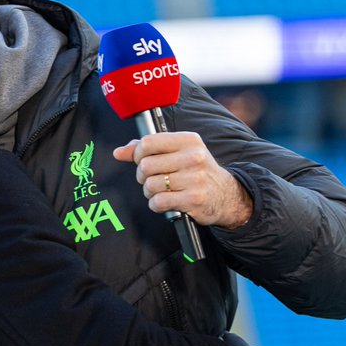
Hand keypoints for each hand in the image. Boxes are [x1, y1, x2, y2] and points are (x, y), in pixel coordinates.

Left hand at [113, 132, 252, 228]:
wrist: (227, 195)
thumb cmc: (196, 171)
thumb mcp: (178, 152)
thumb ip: (147, 149)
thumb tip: (119, 152)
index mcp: (188, 140)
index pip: (148, 142)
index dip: (138, 154)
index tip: (142, 160)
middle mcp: (193, 157)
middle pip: (145, 166)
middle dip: (142, 176)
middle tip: (152, 179)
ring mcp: (195, 179)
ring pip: (150, 185)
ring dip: (150, 192)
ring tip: (161, 191)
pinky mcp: (194, 199)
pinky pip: (158, 202)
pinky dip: (157, 205)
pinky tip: (166, 202)